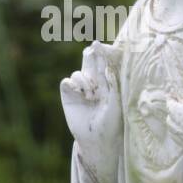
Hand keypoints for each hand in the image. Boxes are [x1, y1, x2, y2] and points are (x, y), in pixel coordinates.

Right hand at [61, 41, 121, 182]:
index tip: (99, 44)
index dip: (102, 54)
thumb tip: (107, 68)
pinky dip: (73, 84)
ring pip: (78, 72)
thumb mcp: (115, 103)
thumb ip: (111, 86)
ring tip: (91, 94)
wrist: (95, 139)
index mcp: (108, 84)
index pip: (104, 65)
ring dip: (84, 80)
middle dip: (90, 56)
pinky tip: (80, 93)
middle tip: (91, 50)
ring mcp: (81, 89)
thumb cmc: (111, 123)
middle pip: (89, 63)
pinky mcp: (68, 95)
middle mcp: (94, 84)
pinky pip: (67, 81)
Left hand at [164, 87, 182, 163]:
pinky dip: (181, 129)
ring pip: (173, 122)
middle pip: (171, 112)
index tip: (180, 98)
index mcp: (174, 110)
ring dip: (179, 120)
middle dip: (178, 110)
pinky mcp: (176, 140)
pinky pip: (176, 131)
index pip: (169, 101)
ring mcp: (172, 131)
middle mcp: (170, 120)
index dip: (175, 99)